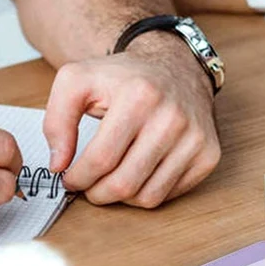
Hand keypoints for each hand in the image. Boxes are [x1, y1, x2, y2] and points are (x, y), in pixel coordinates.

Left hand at [44, 37, 220, 207]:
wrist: (176, 69)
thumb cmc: (126, 78)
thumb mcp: (78, 81)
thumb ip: (56, 120)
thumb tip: (59, 164)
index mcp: (139, 97)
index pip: (100, 160)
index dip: (77, 178)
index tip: (69, 178)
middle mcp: (173, 118)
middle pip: (124, 183)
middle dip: (97, 193)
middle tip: (88, 185)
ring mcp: (195, 138)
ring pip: (148, 196)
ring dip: (122, 196)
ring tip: (112, 178)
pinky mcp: (208, 154)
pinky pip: (169, 194)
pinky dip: (148, 191)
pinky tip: (139, 172)